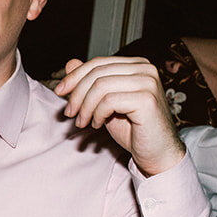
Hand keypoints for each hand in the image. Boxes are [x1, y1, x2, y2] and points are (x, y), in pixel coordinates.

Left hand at [53, 56, 184, 175]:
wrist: (157, 153)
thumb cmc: (134, 129)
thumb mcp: (106, 103)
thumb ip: (92, 82)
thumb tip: (70, 63)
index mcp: (137, 65)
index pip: (98, 63)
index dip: (75, 76)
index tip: (60, 91)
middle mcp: (145, 69)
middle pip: (98, 73)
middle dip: (77, 93)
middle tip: (69, 113)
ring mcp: (148, 83)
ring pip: (101, 86)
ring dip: (85, 106)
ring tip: (82, 122)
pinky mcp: (146, 100)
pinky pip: (109, 101)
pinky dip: (97, 113)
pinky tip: (98, 124)